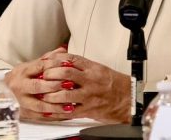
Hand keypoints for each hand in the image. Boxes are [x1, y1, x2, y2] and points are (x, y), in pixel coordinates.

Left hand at [6, 48, 131, 123]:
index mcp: (92, 68)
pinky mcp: (88, 110)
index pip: (70, 59)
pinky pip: (69, 112)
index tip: (47, 62)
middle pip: (66, 73)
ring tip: (43, 95)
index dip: (55, 60)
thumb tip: (62, 60)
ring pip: (65, 94)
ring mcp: (88, 96)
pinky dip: (57, 112)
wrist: (127, 98)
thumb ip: (81, 65)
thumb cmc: (113, 83)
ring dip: (50, 95)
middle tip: (42, 77)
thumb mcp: (98, 68)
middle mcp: (90, 80)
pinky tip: (49, 110)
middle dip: (50, 75)